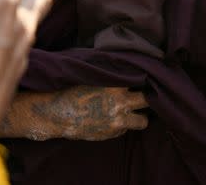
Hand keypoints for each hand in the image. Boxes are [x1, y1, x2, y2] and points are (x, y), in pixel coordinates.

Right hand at [0, 86, 148, 140]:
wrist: (58, 114)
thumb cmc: (72, 91)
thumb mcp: (92, 78)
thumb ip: (111, 78)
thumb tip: (125, 71)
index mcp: (116, 85)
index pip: (141, 80)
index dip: (142, 80)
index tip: (142, 79)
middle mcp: (121, 103)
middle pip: (147, 101)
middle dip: (146, 99)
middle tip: (143, 97)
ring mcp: (118, 121)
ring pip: (143, 121)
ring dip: (139, 117)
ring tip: (133, 112)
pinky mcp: (113, 133)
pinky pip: (125, 129)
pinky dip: (122, 124)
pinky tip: (110, 119)